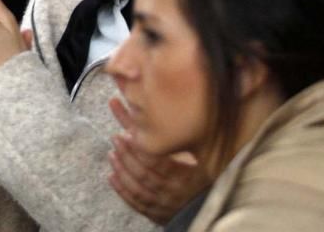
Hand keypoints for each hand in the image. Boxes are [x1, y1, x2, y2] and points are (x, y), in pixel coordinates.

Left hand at [107, 97, 209, 224]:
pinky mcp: (158, 214)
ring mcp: (165, 206)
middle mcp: (175, 194)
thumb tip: (157, 110)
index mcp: (187, 177)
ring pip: (138, 190)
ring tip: (112, 153)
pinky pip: (137, 204)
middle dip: (127, 155)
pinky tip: (111, 176)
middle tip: (116, 138)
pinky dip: (122, 190)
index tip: (126, 134)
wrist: (212, 203)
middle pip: (145, 175)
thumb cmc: (206, 172)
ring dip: (122, 170)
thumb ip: (179, 138)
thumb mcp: (204, 155)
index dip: (140, 149)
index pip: (158, 163)